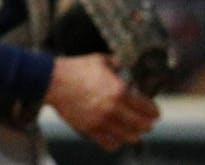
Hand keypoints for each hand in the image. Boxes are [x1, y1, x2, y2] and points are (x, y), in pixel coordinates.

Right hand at [45, 54, 160, 151]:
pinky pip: (111, 145)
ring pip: (130, 138)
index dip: (154, 111)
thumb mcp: (100, 61)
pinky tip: (115, 136)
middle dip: (146, 124)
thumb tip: (129, 69)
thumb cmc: (74, 68)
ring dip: (133, 134)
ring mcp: (102, 121)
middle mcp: (113, 108)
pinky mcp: (90, 129)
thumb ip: (118, 66)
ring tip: (132, 130)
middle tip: (145, 121)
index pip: (149, 109)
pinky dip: (116, 142)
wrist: (50, 80)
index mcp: (119, 91)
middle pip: (143, 126)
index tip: (153, 112)